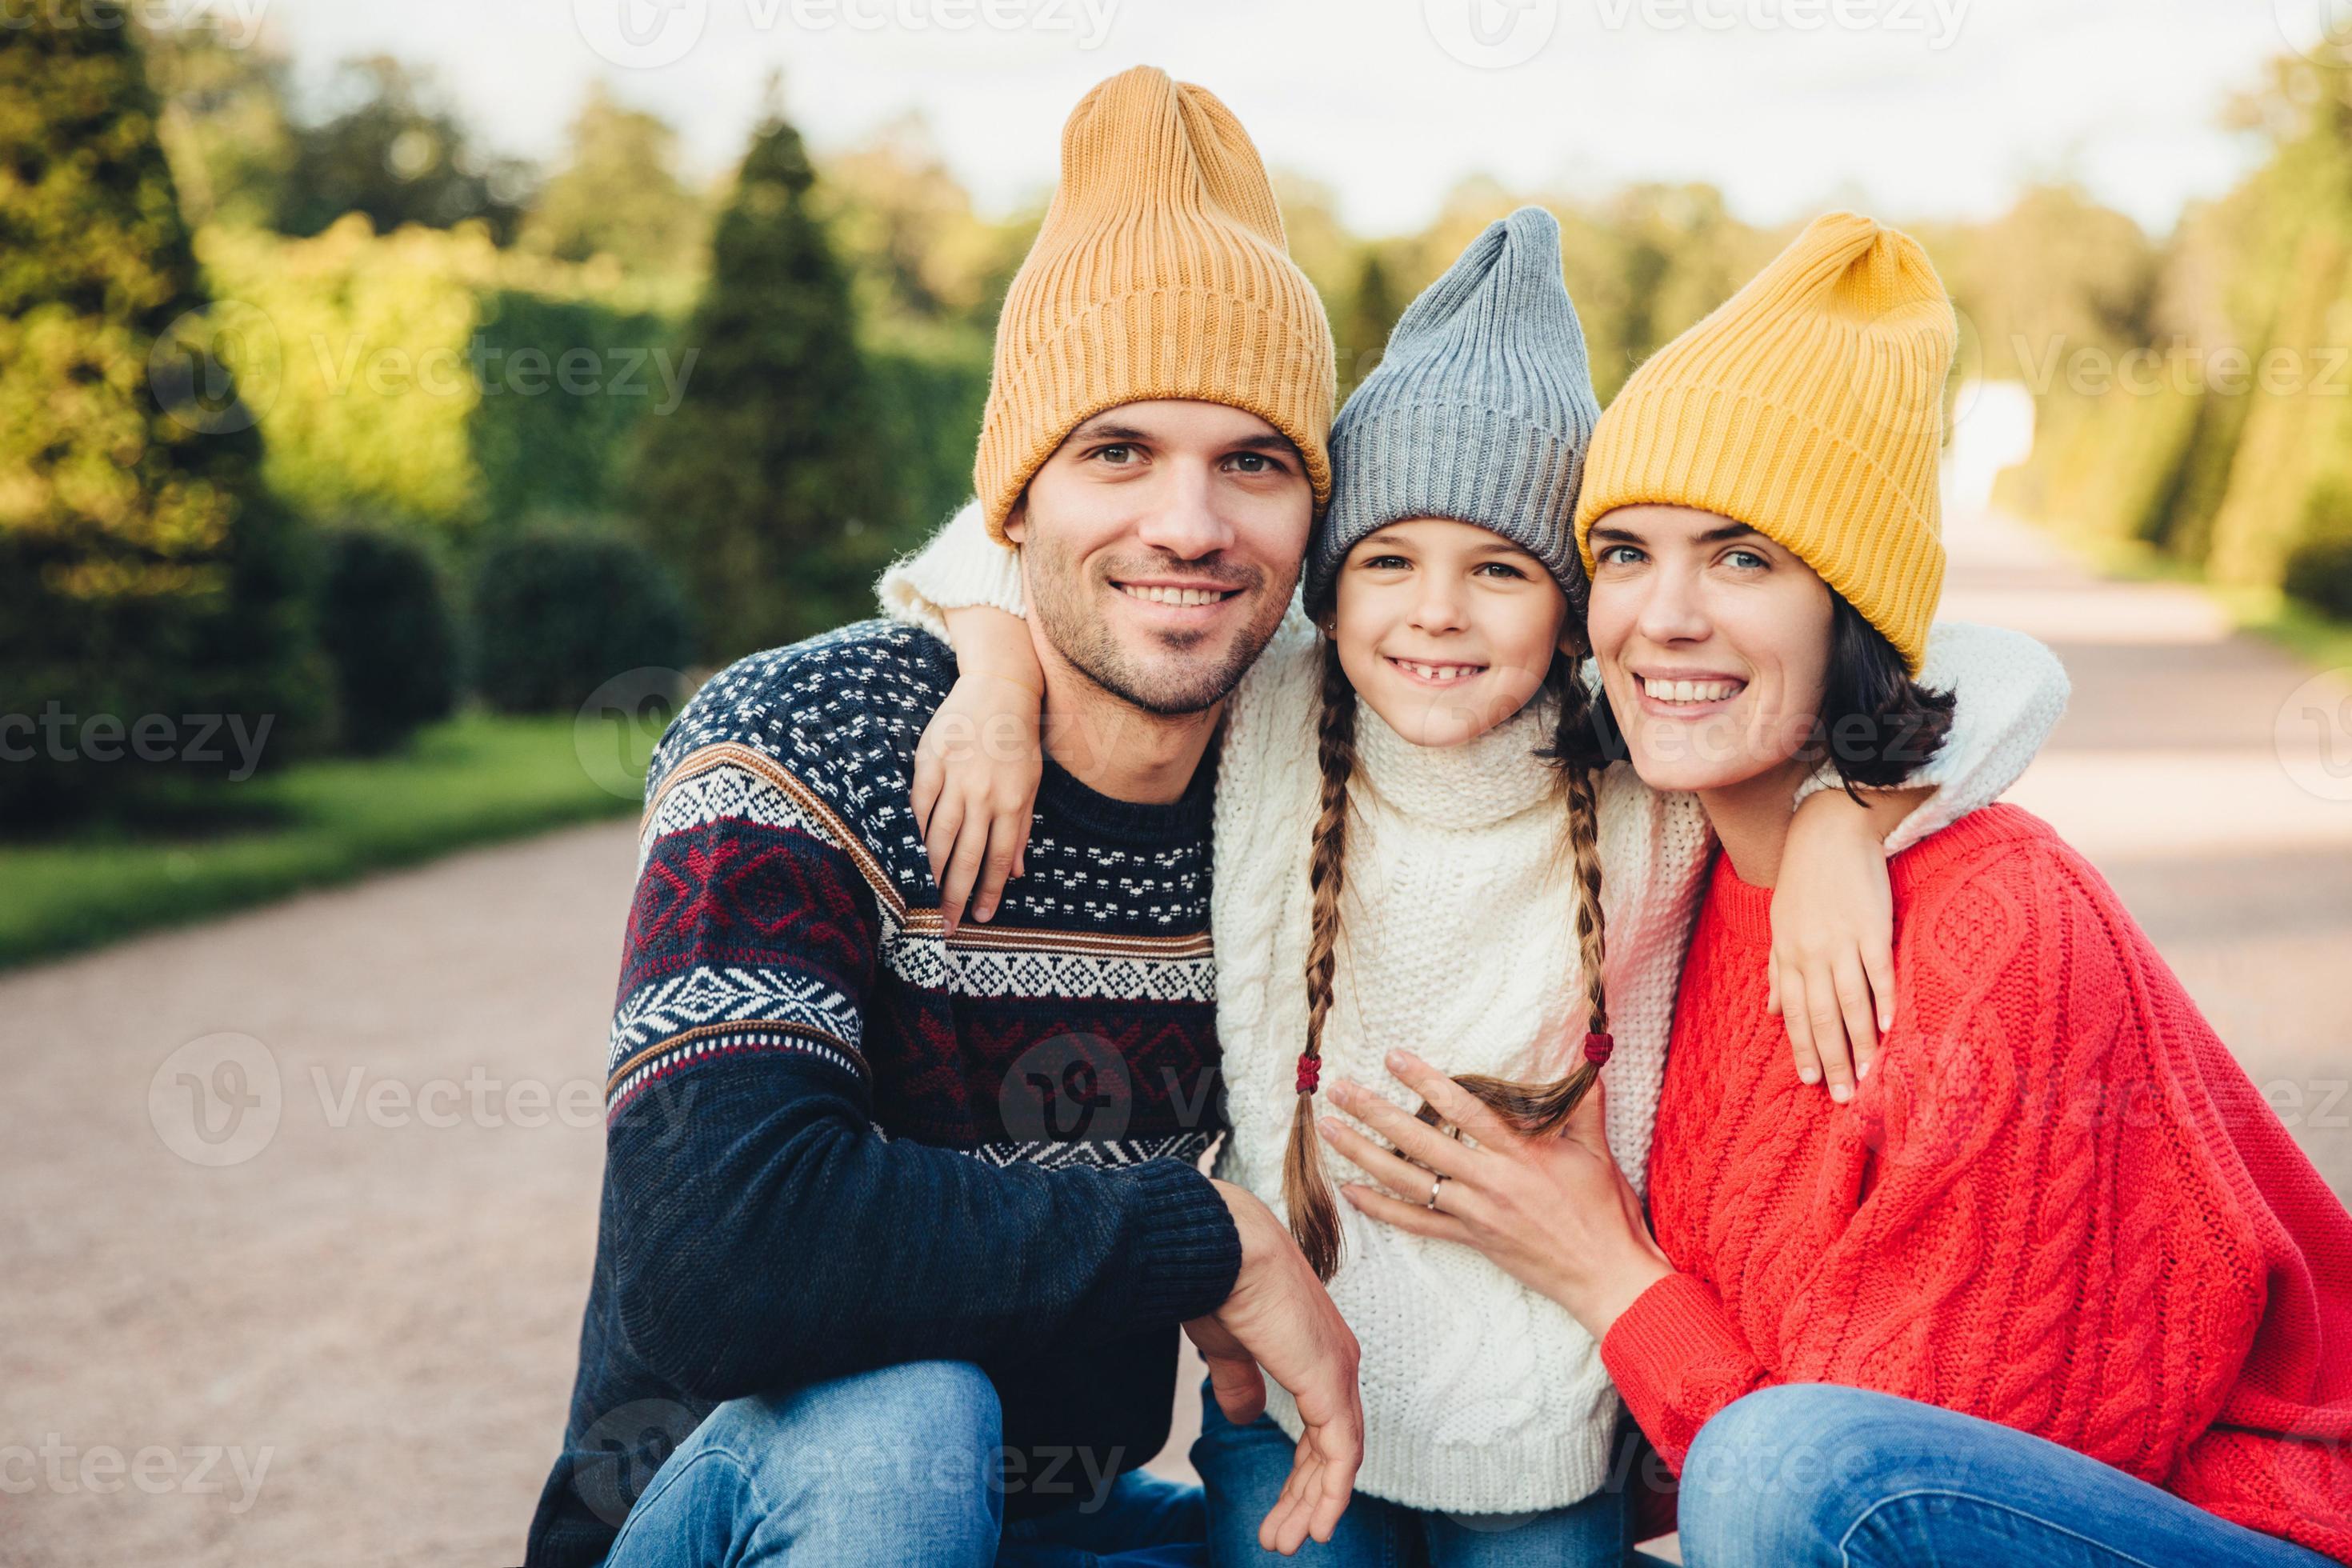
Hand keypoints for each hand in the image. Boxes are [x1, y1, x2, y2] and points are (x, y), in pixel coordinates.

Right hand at [911, 669, 1041, 931]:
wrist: (1001, 689)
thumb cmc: (1019, 742)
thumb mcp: (1030, 784)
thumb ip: (1021, 829)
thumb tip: (1018, 874)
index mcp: (1012, 802)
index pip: (998, 858)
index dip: (988, 890)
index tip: (979, 917)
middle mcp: (984, 793)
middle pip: (965, 854)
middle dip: (954, 894)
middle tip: (946, 926)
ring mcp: (955, 776)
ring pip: (938, 834)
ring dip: (930, 871)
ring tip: (923, 899)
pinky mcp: (931, 760)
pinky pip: (918, 803)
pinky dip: (912, 830)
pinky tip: (907, 853)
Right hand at [1184, 1180, 1361, 1553]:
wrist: (1220, 1245)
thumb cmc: (1218, 1280)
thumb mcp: (1228, 1346)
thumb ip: (1242, 1382)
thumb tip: (1245, 1416)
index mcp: (1315, 1350)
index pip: (1320, 1426)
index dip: (1303, 1473)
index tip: (1281, 1510)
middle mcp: (1337, 1362)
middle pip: (1331, 1448)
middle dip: (1303, 1497)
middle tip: (1281, 1538)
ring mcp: (1338, 1371)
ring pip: (1337, 1457)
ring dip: (1311, 1504)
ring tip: (1285, 1542)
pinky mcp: (1330, 1382)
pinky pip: (1341, 1452)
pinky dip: (1330, 1493)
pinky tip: (1316, 1525)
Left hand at [1319, 1049, 1670, 1340]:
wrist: (1605, 1275)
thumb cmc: (1605, 1211)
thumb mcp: (1598, 1151)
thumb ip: (1584, 1105)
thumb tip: (1587, 1060)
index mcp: (1519, 1154)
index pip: (1462, 1108)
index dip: (1425, 1081)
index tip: (1392, 1057)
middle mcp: (1489, 1182)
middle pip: (1420, 1142)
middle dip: (1375, 1113)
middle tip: (1339, 1090)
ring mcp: (1475, 1214)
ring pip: (1407, 1181)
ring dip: (1363, 1154)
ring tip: (1329, 1129)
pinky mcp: (1470, 1240)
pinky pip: (1416, 1223)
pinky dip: (1380, 1208)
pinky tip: (1349, 1191)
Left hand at [1768, 787, 1911, 1099]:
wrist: (1829, 831)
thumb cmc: (1804, 881)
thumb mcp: (1780, 924)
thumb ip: (1777, 970)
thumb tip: (1769, 1012)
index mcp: (1787, 954)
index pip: (1793, 1013)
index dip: (1803, 1048)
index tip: (1812, 1081)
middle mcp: (1811, 952)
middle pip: (1820, 1016)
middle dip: (1831, 1059)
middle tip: (1842, 1096)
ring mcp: (1841, 940)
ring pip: (1849, 1002)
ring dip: (1860, 1042)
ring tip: (1868, 1076)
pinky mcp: (1872, 926)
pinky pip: (1877, 970)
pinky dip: (1883, 1000)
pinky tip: (1889, 1028)